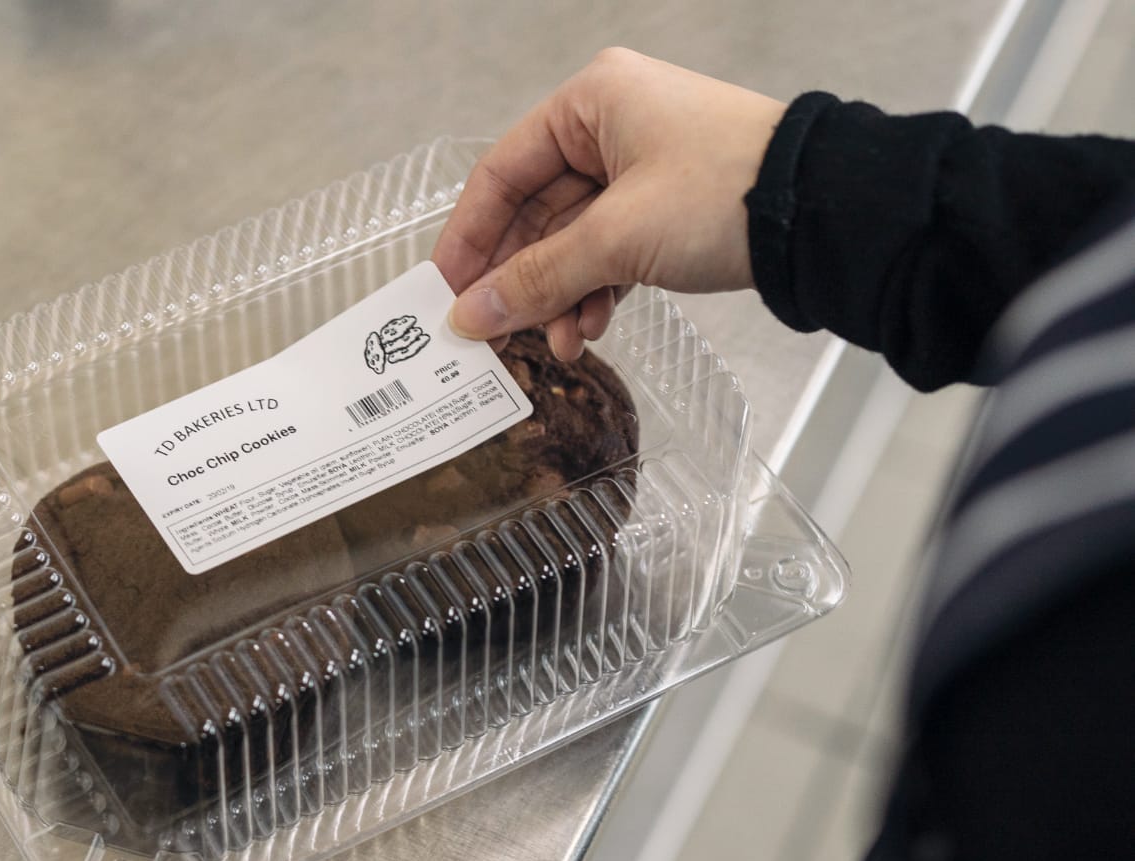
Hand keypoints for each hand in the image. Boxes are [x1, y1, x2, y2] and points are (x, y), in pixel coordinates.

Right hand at [431, 48, 783, 359]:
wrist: (829, 213)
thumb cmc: (726, 192)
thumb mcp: (617, 239)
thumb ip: (537, 279)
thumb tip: (472, 315)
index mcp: (592, 102)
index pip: (502, 173)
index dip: (469, 237)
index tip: (446, 290)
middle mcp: (613, 125)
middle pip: (536, 211)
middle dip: (521, 279)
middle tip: (494, 332)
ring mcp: (644, 166)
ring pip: (575, 239)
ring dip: (561, 295)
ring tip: (558, 343)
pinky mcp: (671, 205)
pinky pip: (611, 250)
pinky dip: (597, 290)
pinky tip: (591, 328)